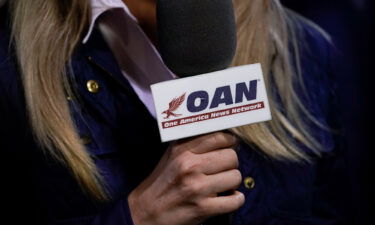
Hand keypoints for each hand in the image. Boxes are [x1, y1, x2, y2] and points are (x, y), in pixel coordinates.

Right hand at [128, 132, 243, 224]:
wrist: (145, 212)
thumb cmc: (161, 182)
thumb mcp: (171, 156)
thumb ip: (192, 143)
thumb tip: (221, 135)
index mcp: (182, 151)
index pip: (219, 137)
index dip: (229, 142)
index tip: (229, 147)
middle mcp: (190, 166)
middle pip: (232, 157)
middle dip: (230, 164)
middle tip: (223, 169)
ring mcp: (197, 188)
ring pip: (236, 177)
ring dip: (232, 183)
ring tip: (222, 184)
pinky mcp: (203, 208)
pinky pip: (236, 200)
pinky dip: (235, 200)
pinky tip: (227, 198)